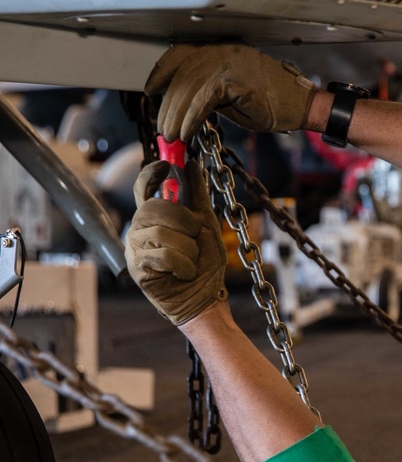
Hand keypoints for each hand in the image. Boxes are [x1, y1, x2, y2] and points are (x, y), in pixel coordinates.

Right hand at [126, 160, 227, 324]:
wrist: (206, 297)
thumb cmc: (205, 264)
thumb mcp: (207, 225)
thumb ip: (197, 196)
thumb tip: (192, 164)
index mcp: (154, 217)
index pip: (143, 188)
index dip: (151, 174)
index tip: (166, 165)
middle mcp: (139, 229)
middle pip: (154, 208)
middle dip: (184, 221)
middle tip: (195, 236)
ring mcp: (134, 248)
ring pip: (160, 233)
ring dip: (187, 248)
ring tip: (191, 261)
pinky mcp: (136, 267)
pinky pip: (162, 255)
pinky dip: (182, 265)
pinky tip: (185, 273)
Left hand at [145, 43, 316, 141]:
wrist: (301, 104)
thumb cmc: (271, 100)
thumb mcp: (231, 92)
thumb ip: (207, 90)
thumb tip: (180, 103)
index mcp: (219, 48)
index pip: (180, 54)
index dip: (161, 73)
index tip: (150, 91)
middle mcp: (221, 50)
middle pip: (181, 75)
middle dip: (167, 105)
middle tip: (163, 128)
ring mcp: (228, 63)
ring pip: (188, 88)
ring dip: (176, 115)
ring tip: (172, 136)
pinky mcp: (235, 81)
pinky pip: (203, 100)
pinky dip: (191, 118)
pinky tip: (187, 132)